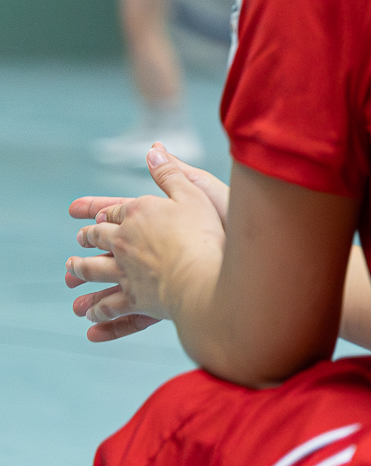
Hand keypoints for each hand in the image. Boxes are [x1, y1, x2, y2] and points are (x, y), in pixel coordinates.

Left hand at [66, 144, 225, 341]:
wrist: (202, 276)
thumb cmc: (204, 233)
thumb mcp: (194, 193)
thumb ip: (171, 173)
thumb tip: (153, 150)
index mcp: (138, 213)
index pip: (114, 210)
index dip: (105, 211)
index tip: (98, 215)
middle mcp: (123, 241)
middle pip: (98, 238)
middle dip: (87, 238)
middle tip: (79, 241)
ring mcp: (125, 271)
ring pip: (93, 270)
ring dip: (80, 270)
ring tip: (71, 273)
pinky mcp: (134, 297)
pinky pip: (110, 305)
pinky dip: (99, 310)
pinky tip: (89, 315)